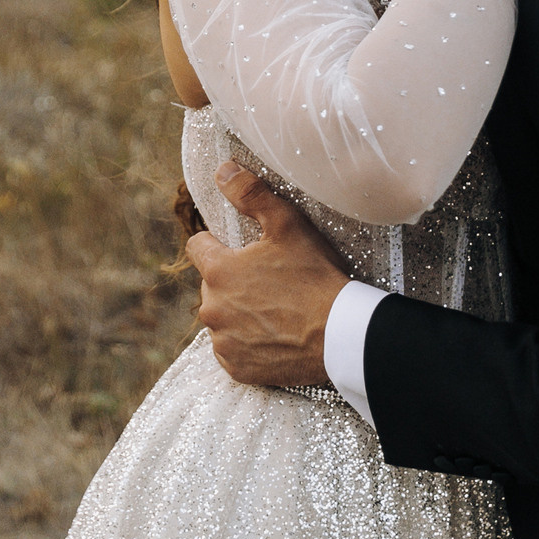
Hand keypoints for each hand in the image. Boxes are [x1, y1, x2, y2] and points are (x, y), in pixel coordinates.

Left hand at [187, 161, 353, 385]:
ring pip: (221, 318)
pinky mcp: (237, 369)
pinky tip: (274, 335)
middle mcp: (212, 309)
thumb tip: (222, 170)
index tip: (242, 250)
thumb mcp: (288, 225)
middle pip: (212, 285)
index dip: (219, 243)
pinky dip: (247, 343)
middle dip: (233, 281)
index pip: (198, 247)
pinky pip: (232, 350)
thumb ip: (250, 194)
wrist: (341, 336)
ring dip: (239, 313)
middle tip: (271, 282)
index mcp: (218, 271)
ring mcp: (223, 342)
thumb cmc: (315, 277)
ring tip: (275, 310)